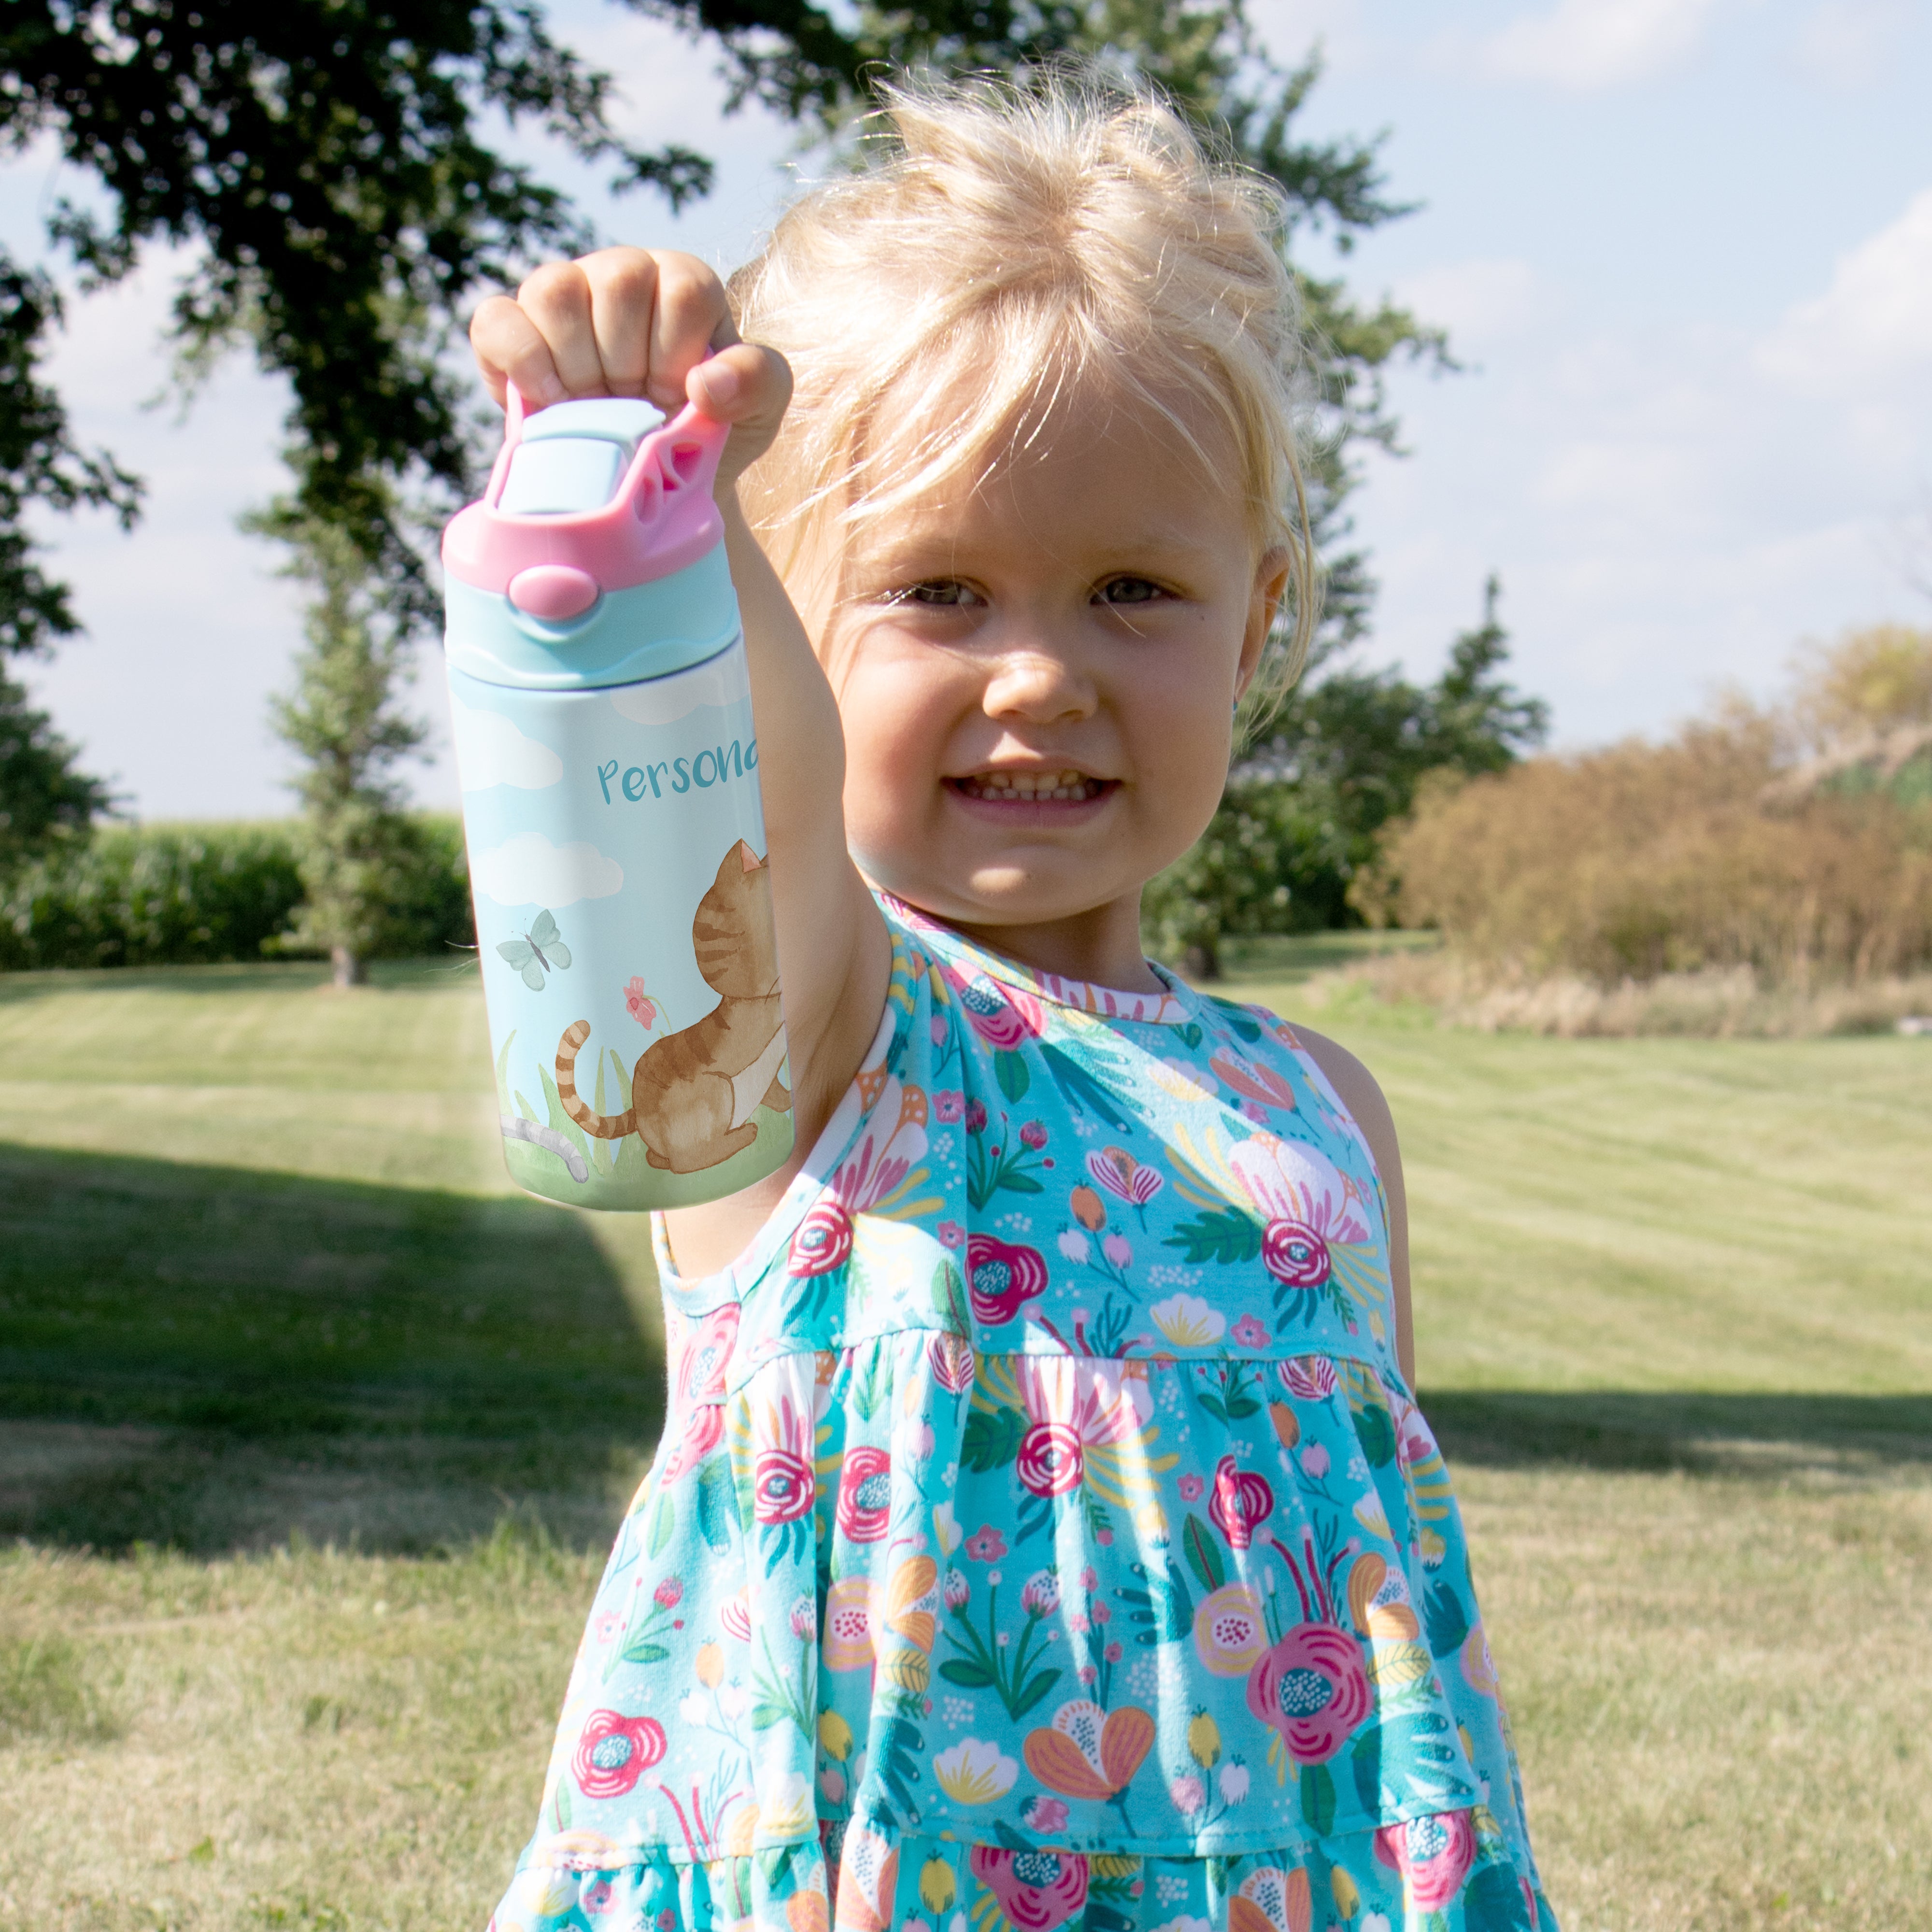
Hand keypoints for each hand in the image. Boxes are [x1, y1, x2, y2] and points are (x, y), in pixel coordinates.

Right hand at [468, 247, 790, 488]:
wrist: (642, 477)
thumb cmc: (704, 432)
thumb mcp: (757, 413)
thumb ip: (757, 383)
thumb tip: (705, 383)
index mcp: (683, 284)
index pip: (683, 289)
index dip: (677, 355)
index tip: (674, 398)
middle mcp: (621, 272)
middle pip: (619, 281)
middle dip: (630, 362)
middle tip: (634, 406)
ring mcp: (562, 292)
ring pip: (556, 289)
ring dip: (578, 363)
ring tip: (593, 406)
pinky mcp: (508, 325)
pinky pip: (497, 320)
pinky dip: (521, 362)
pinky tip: (548, 400)